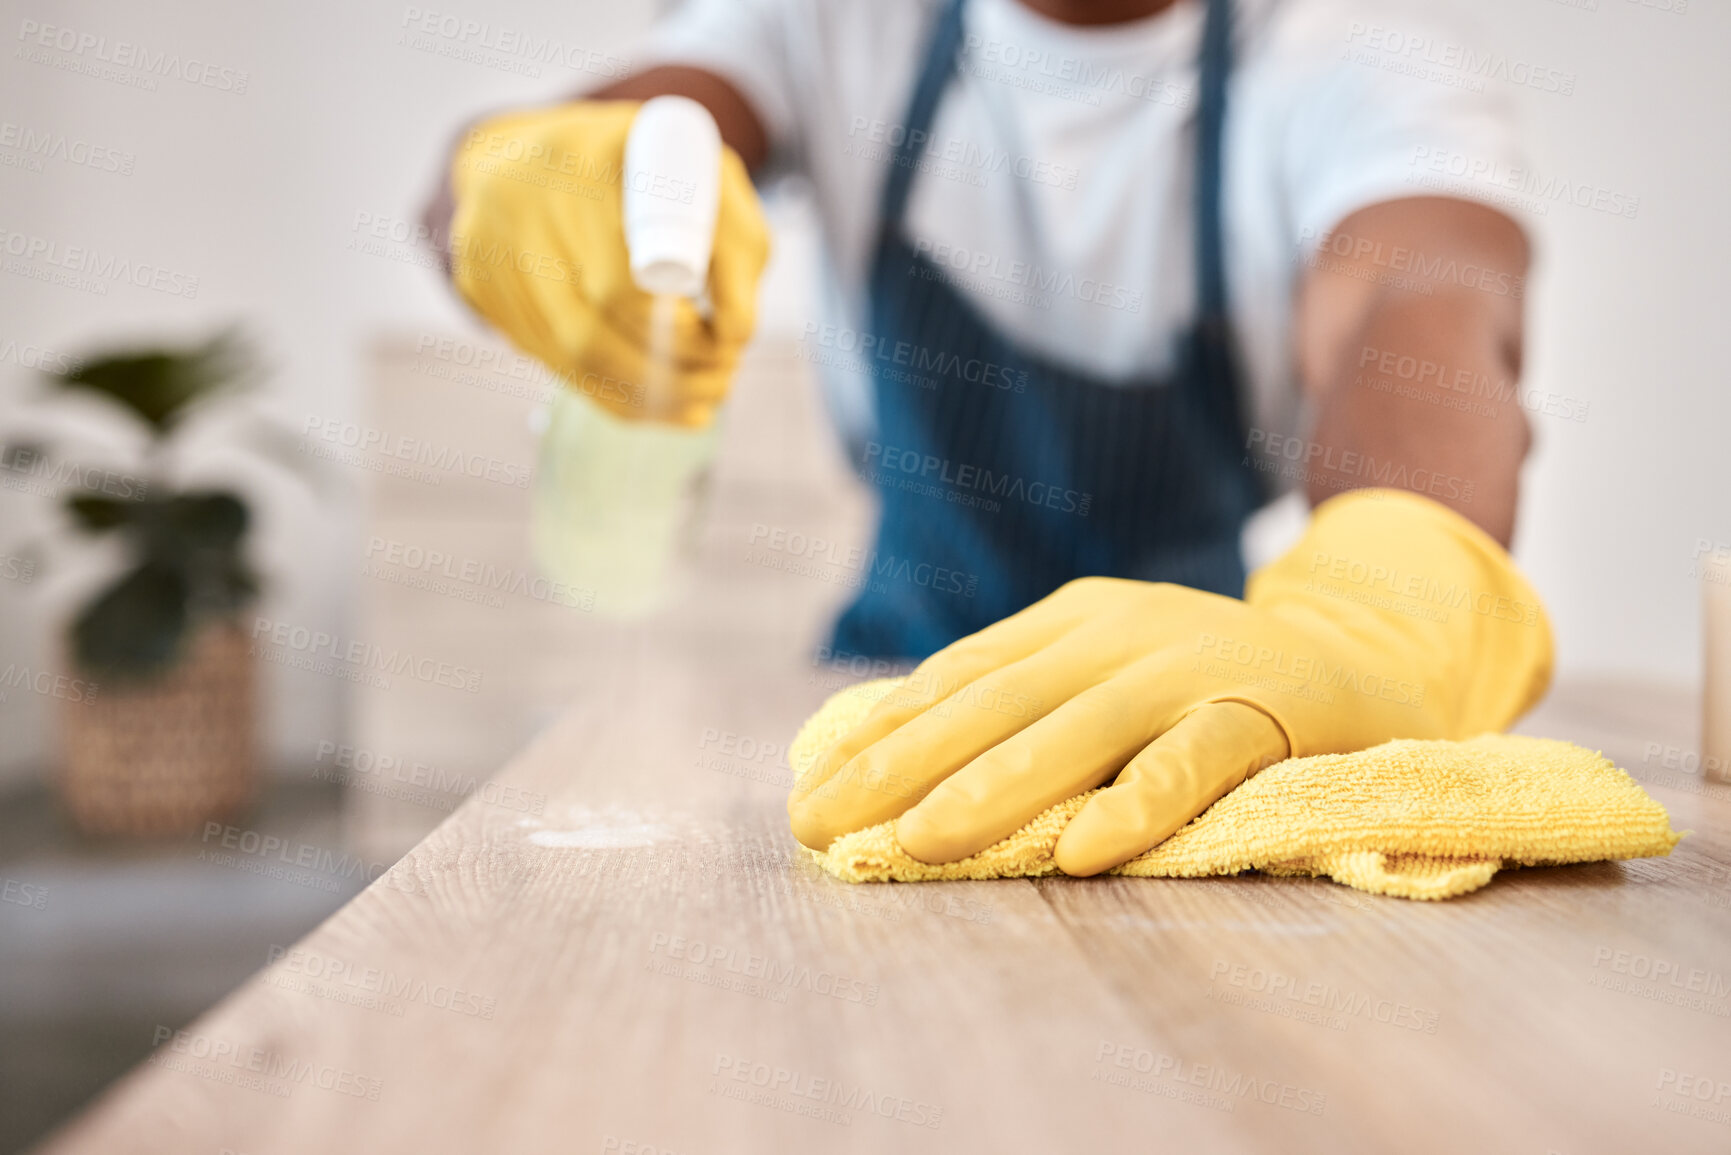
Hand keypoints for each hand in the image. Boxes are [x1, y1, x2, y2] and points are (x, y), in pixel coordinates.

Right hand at [444, 101, 769, 425]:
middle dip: (666, 374)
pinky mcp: (476, 281)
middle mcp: (515, 198)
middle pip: (589, 327)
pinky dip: (604, 391)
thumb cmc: (642, 164)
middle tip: (721, 387)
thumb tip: (737, 335)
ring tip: (695, 406)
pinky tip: (650, 404)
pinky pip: (544, 358)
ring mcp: (484, 244)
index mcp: (578, 158)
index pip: (623, 279)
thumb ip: (739, 248)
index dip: (674, 331)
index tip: (725, 348)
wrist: (543, 146)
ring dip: (639, 396)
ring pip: (565, 355)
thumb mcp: (708, 178)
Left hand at [788, 489, 1551, 875]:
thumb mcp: (1105, 677)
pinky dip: (1137, 803)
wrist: (1360, 676)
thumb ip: (1020, 705)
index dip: (881, 731)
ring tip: (916, 842)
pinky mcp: (1263, 712)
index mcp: (1075, 618)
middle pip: (994, 702)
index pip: (959, 676)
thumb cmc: (1205, 695)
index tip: (809, 785)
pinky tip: (1083, 852)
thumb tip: (885, 764)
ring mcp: (1192, 665)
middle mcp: (1122, 630)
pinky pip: (1192, 762)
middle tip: (819, 823)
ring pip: (1077, 731)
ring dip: (991, 788)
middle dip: (898, 765)